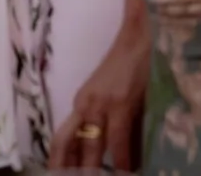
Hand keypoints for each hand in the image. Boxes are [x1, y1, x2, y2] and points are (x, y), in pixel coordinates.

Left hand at [51, 0, 147, 169]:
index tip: (60, 175)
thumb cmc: (131, 68)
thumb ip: (116, 129)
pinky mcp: (119, 103)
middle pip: (67, 145)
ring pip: (89, 147)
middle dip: (69, 169)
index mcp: (80, 103)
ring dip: (92, 170)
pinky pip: (117, 141)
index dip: (60, 162)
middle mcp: (84, 105)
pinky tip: (125, 171)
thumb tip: (123, 160)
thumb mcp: (116, 100)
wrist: (140, 39)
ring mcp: (99, 104)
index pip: (63, 140)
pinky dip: (121, 161)